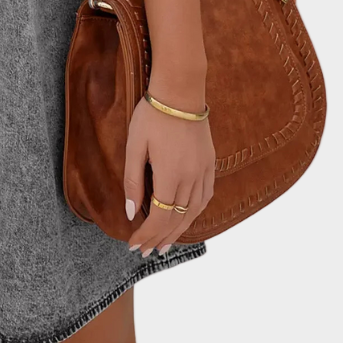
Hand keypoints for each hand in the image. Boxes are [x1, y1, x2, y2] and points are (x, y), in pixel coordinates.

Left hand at [123, 94, 215, 256]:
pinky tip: (186, 218)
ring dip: (179, 230)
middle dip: (160, 238)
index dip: (146, 235)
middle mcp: (191, 178)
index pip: (159, 217)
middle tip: (146, 252)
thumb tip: (131, 213)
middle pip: (177, 219)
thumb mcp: (134, 146)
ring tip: (165, 243)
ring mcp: (204, 171)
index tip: (133, 245)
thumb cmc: (152, 116)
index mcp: (171, 176)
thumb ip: (133, 181)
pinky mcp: (210, 163)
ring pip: (193, 212)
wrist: (181, 90)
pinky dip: (195, 213)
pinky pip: (205, 197)